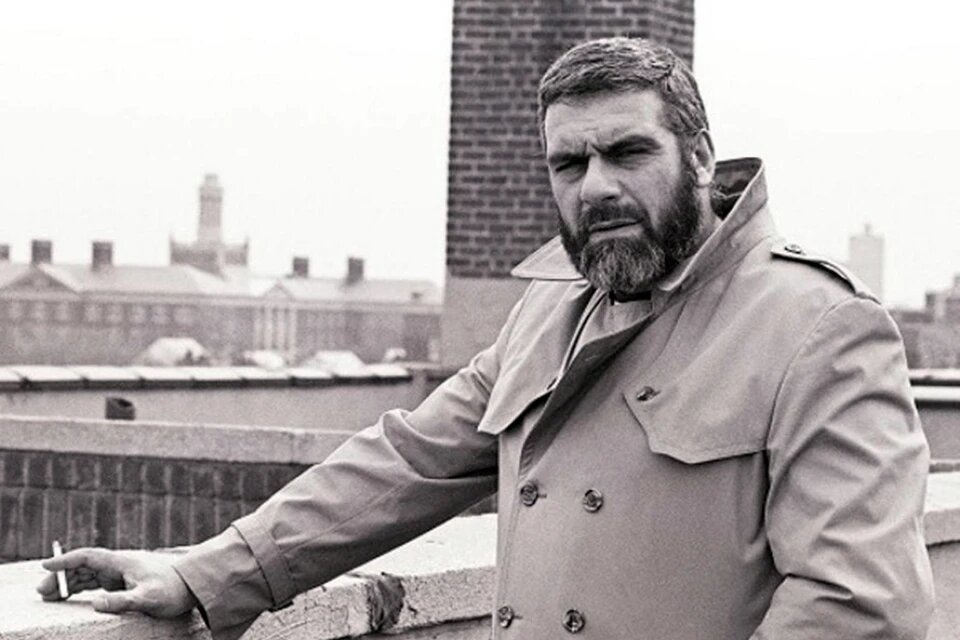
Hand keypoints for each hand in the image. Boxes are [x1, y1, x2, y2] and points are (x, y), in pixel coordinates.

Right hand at [36, 547, 197, 617]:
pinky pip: (96, 581)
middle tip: (42, 592)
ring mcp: (121, 572)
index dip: (65, 560)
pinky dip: (81, 587)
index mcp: (122, 562)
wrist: (191, 586)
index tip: (45, 566)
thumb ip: (121, 601)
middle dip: (62, 576)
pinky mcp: (124, 580)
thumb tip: (96, 603)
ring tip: (50, 596)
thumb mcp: (147, 599)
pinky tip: (70, 595)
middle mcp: (119, 564)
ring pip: (88, 574)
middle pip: (83, 566)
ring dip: (69, 583)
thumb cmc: (172, 591)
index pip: (88, 557)